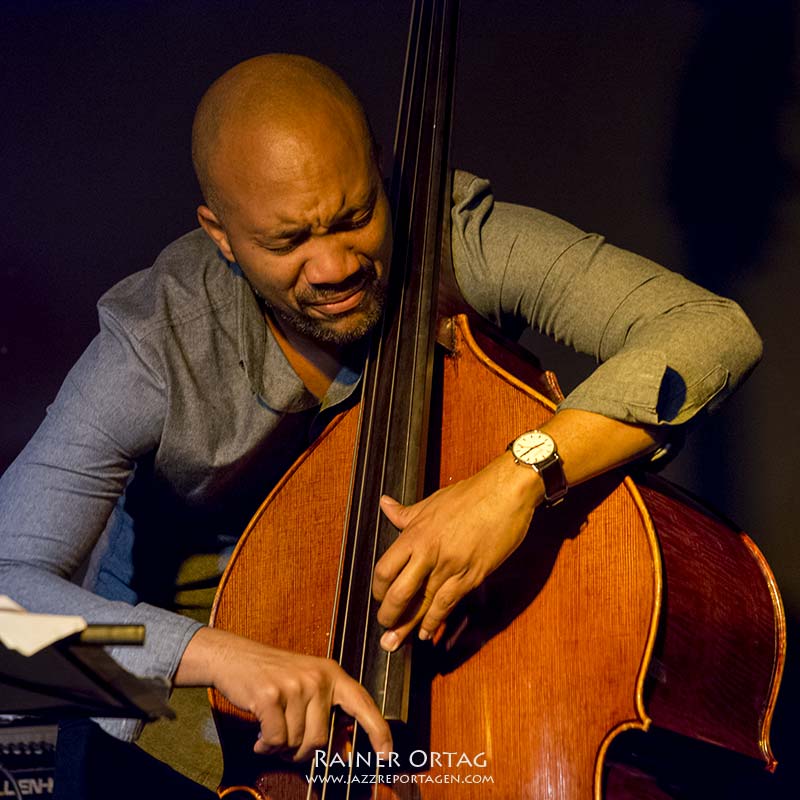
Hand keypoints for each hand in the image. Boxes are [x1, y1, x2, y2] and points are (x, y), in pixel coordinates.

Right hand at [175, 627, 391, 760]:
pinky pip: (275, 740)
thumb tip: (342, 752)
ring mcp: (294, 685)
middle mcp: (317, 677)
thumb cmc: (273, 676)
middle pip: (321, 739)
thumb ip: (326, 712)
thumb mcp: (306, 685)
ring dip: (281, 747)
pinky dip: (266, 745)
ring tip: (271, 732)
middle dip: (302, 752)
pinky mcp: (270, 696)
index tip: (388, 754)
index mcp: (332, 673)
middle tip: (287, 744)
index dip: (378, 730)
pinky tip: (260, 735)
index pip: (362, 703)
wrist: (235, 656)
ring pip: (296, 742)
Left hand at [373, 452, 541, 650]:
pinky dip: (435, 621)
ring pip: (422, 603)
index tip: (378, 598)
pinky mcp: (472, 575)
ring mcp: (450, 566)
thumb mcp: (431, 502)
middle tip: (384, 629)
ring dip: (407, 626)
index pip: (385, 568)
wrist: (504, 492)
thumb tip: (385, 504)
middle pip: (398, 593)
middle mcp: (428, 552)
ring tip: (395, 644)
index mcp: (415, 533)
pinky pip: (448, 604)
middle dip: (389, 616)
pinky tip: (427, 633)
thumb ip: (406, 513)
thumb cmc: (470, 494)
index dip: (378, 589)